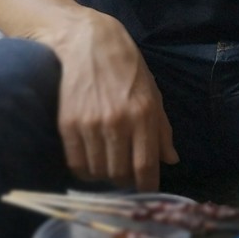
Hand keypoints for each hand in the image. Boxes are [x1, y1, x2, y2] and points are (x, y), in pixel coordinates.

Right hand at [50, 13, 177, 190]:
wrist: (90, 45)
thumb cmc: (128, 70)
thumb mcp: (154, 95)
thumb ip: (162, 130)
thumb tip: (170, 160)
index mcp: (144, 115)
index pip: (146, 165)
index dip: (146, 186)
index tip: (147, 192)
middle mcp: (118, 123)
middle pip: (119, 173)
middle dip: (125, 183)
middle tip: (127, 179)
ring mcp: (90, 125)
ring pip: (97, 171)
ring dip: (105, 177)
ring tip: (109, 169)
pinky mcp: (67, 124)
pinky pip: (76, 162)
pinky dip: (84, 171)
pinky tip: (91, 165)